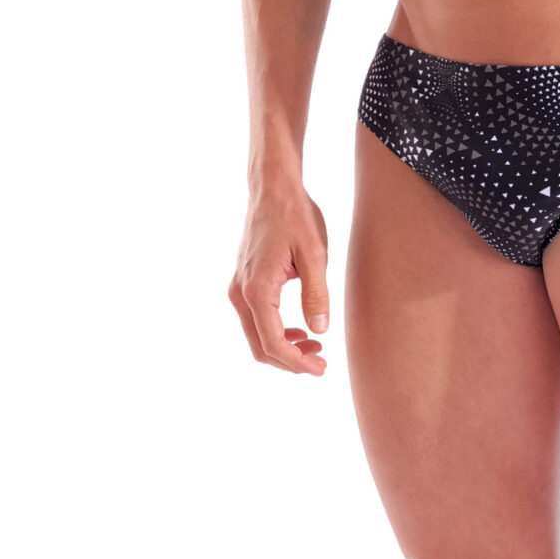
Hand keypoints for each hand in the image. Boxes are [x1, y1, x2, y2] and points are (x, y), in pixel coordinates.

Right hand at [229, 184, 330, 375]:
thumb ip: (316, 294)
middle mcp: (241, 292)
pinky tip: (299, 330)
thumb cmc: (295, 216)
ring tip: (315, 347)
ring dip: (283, 349)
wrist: (273, 189)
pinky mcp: (242, 283)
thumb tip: (319, 331)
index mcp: (257, 289)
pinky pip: (255, 320)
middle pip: (260, 347)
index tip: (321, 369)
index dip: (297, 363)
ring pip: (256, 336)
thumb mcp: (315, 254)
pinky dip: (275, 332)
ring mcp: (238, 288)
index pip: (273, 343)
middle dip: (290, 362)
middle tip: (321, 364)